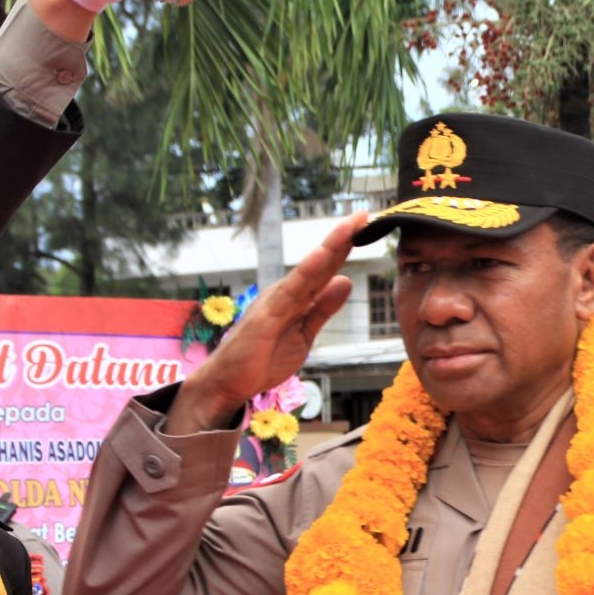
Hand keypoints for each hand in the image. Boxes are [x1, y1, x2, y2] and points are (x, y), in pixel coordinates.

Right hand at [167, 212, 361, 434]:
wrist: (228, 382)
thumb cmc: (262, 357)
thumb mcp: (305, 333)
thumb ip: (323, 308)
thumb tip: (346, 282)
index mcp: (297, 297)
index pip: (326, 269)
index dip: (345, 247)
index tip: (365, 225)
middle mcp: (286, 292)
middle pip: (320, 262)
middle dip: (341, 237)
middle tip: (364, 213)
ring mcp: (276, 301)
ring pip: (308, 270)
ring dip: (329, 247)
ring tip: (349, 226)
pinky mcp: (267, 316)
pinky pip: (291, 292)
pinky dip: (307, 272)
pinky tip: (322, 256)